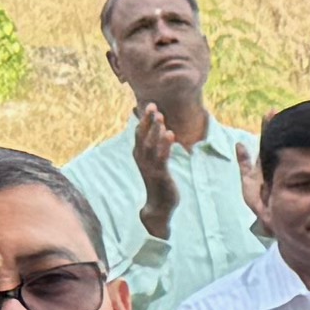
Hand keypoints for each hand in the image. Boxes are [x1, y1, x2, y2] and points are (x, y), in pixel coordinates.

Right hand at [131, 102, 182, 229]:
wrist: (159, 205)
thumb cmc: (158, 180)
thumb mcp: (154, 161)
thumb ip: (154, 145)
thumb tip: (158, 129)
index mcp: (139, 155)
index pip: (139, 133)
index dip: (144, 119)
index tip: (150, 104)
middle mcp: (141, 159)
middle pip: (142, 136)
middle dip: (148, 121)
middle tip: (154, 106)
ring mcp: (149, 167)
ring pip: (150, 145)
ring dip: (155, 131)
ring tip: (161, 118)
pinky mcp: (159, 174)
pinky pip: (161, 157)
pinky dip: (165, 145)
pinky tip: (171, 134)